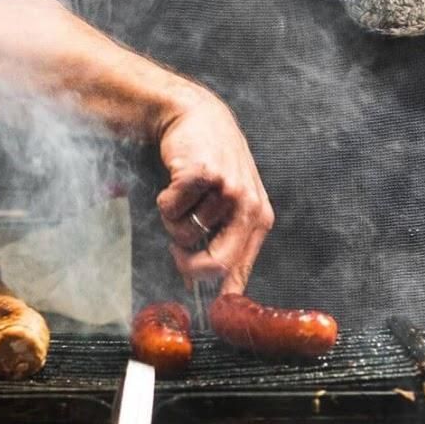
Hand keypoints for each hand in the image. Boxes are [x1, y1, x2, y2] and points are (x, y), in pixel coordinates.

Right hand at [154, 90, 273, 294]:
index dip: (222, 292)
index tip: (210, 308)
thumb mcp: (230, 202)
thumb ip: (224, 241)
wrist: (197, 115)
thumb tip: (208, 287)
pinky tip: (176, 182)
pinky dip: (165, 201)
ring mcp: (226, 189)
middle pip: (217, 263)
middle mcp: (248, 205)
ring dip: (174, 219)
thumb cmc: (213, 162)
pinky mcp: (202, 175)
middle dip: (190, 266)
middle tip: (178, 254)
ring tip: (184, 195)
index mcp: (259, 217)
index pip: (241, 268)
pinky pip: (170, 209)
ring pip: (185, 234)